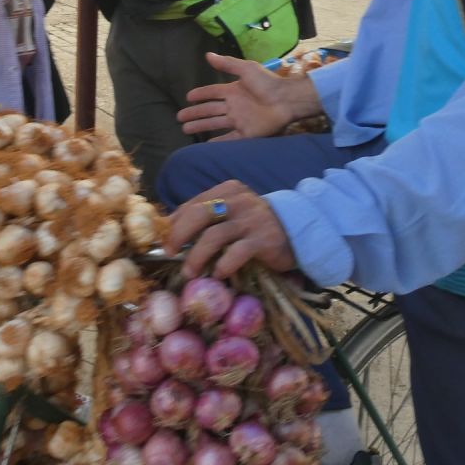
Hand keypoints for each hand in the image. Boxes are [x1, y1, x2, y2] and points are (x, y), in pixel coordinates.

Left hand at [164, 180, 296, 278]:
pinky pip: (237, 252)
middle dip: (178, 235)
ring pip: (214, 236)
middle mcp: (238, 201)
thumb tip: (172, 230)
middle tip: (170, 253)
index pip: (193, 204)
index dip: (174, 223)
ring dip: (196, 256)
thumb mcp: (233, 212)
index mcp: (227, 191)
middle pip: (198, 214)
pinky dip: (223, 264)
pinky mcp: (263, 239)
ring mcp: (251, 219)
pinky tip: (218, 274)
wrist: (300, 229)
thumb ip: (208, 217)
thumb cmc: (257, 224)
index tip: (164, 241)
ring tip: (190, 272)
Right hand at [178, 52, 322, 139]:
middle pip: (209, 110)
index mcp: (233, 91)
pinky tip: (206, 146)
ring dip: (200, 126)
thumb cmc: (268, 83)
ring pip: (215, 124)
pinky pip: (229, 139)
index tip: (188, 97)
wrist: (286, 100)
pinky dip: (217, 143)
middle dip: (195, 113)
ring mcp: (239, 121)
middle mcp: (234, 106)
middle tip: (180, 118)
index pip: (212, 93)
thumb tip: (208, 55)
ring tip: (185, 129)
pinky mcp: (246, 134)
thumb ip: (227, 63)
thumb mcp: (246, 68)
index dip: (200, 95)